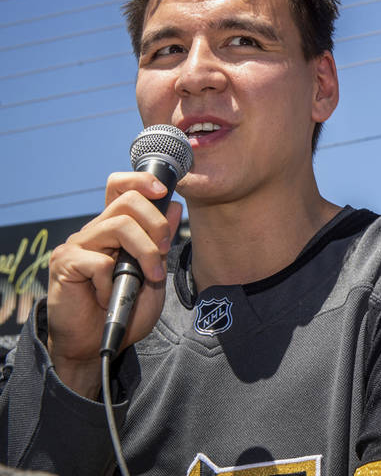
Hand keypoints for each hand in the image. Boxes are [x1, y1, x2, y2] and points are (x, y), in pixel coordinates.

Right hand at [46, 171, 181, 397]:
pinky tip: (108, 297)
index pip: (122, 187)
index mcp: (115, 229)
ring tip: (148, 276)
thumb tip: (173, 207)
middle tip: (163, 252)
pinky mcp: (65, 263)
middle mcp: (95, 231)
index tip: (164, 190)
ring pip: (118, 225)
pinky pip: (99, 261)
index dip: (142, 180)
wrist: (98, 343)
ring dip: (144, 251)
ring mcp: (78, 245)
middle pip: (128, 201)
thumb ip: (161, 243)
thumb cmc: (125, 309)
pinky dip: (112, 281)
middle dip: (156, 224)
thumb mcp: (154, 274)